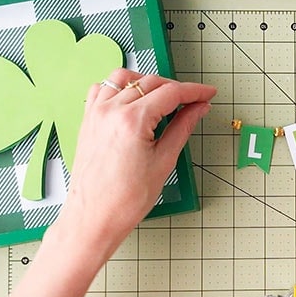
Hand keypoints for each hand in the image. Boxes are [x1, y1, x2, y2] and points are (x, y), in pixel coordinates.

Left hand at [57, 68, 215, 251]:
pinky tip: (134, 99)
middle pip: (150, 83)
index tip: (207, 93)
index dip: (194, 91)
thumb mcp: (164, 161)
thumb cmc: (126, 198)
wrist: (95, 217)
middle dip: (176, 88)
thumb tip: (197, 109)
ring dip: (148, 82)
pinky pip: (103, 89)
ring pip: (125, 79)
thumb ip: (182, 128)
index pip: (171, 93)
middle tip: (195, 100)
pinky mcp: (88, 120)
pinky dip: (121, 87)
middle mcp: (111, 111)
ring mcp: (96, 113)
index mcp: (132, 120)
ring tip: (165, 97)